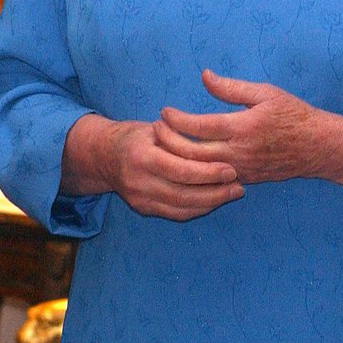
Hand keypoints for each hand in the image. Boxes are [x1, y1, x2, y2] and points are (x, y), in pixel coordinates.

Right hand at [61, 113, 242, 220]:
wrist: (103, 156)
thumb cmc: (134, 136)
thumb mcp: (154, 128)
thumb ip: (179, 139)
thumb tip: (213, 144)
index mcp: (141, 156)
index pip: (180, 170)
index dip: (208, 172)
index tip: (231, 169)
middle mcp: (139, 181)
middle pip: (184, 193)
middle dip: (216, 192)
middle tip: (239, 186)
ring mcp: (140, 199)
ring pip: (182, 208)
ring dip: (211, 203)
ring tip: (231, 194)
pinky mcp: (143, 209)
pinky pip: (175, 214)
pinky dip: (197, 209)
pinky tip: (213, 201)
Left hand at [158, 69, 342, 185]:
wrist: (321, 148)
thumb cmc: (294, 114)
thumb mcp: (265, 93)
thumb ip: (231, 88)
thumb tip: (204, 76)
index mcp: (243, 128)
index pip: (199, 127)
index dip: (176, 120)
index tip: (163, 111)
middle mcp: (240, 153)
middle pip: (192, 153)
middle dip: (169, 141)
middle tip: (156, 128)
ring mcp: (242, 170)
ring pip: (200, 170)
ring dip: (178, 158)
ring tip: (164, 143)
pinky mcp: (245, 179)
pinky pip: (213, 179)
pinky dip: (194, 170)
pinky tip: (183, 160)